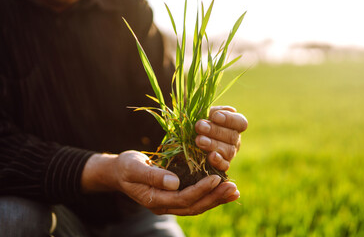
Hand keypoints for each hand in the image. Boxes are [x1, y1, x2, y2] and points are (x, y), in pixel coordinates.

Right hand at [81, 151, 238, 215]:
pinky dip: (211, 195)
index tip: (216, 178)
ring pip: (197, 206)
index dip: (200, 189)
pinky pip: (195, 199)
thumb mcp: (134, 167)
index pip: (182, 199)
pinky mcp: (175, 196)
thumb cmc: (125, 167)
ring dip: (216, 199)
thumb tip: (175, 183)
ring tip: (234, 191)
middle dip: (214, 197)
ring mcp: (170, 203)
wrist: (119, 172)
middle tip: (233, 188)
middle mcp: (164, 205)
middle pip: (194, 206)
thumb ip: (153, 176)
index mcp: (154, 200)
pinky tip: (223, 188)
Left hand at [195, 106, 247, 170]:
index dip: (229, 119)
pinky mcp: (222, 166)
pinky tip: (211, 156)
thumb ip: (213, 112)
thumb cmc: (199, 125)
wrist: (187, 142)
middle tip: (199, 126)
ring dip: (213, 144)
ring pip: (228, 150)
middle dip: (215, 130)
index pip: (241, 122)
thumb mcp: (204, 115)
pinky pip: (224, 165)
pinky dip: (218, 161)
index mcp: (234, 126)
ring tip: (199, 140)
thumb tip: (220, 112)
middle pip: (232, 136)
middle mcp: (235, 140)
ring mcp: (230, 154)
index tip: (214, 116)